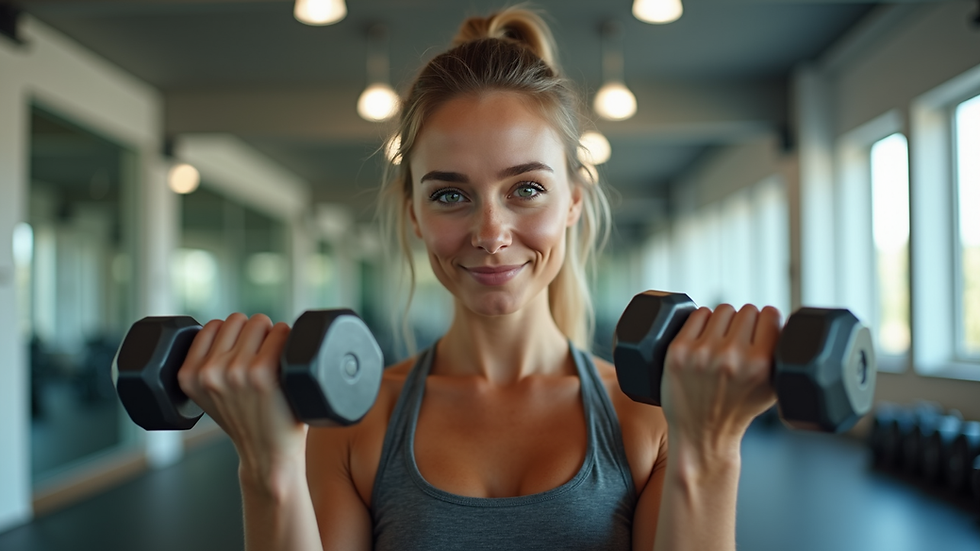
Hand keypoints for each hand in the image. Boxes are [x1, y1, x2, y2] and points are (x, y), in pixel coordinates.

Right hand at [177, 313, 306, 480]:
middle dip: (251, 333)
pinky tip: (287, 361)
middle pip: (237, 319)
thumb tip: (225, 326)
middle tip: (261, 359)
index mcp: (188, 376)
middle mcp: (208, 372)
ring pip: (259, 322)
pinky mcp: (262, 371)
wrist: (267, 456)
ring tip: (274, 362)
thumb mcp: (210, 395)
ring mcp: (235, 370)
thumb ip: (208, 365)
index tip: (241, 354)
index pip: (211, 326)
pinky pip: (280, 332)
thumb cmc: (247, 421)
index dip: (231, 336)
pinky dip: (288, 340)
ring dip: (271, 335)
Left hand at [660, 304, 780, 459]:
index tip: (762, 330)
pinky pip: (697, 314)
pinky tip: (704, 337)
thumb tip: (780, 318)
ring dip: (725, 321)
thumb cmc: (738, 410)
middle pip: (747, 310)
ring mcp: (702, 353)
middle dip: (746, 323)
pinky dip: (702, 321)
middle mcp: (731, 357)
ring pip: (722, 310)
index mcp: (761, 365)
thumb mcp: (773, 388)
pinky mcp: (678, 351)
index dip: (768, 321)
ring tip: (722, 340)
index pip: (770, 314)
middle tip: (740, 340)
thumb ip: (781, 354)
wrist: (702, 434)